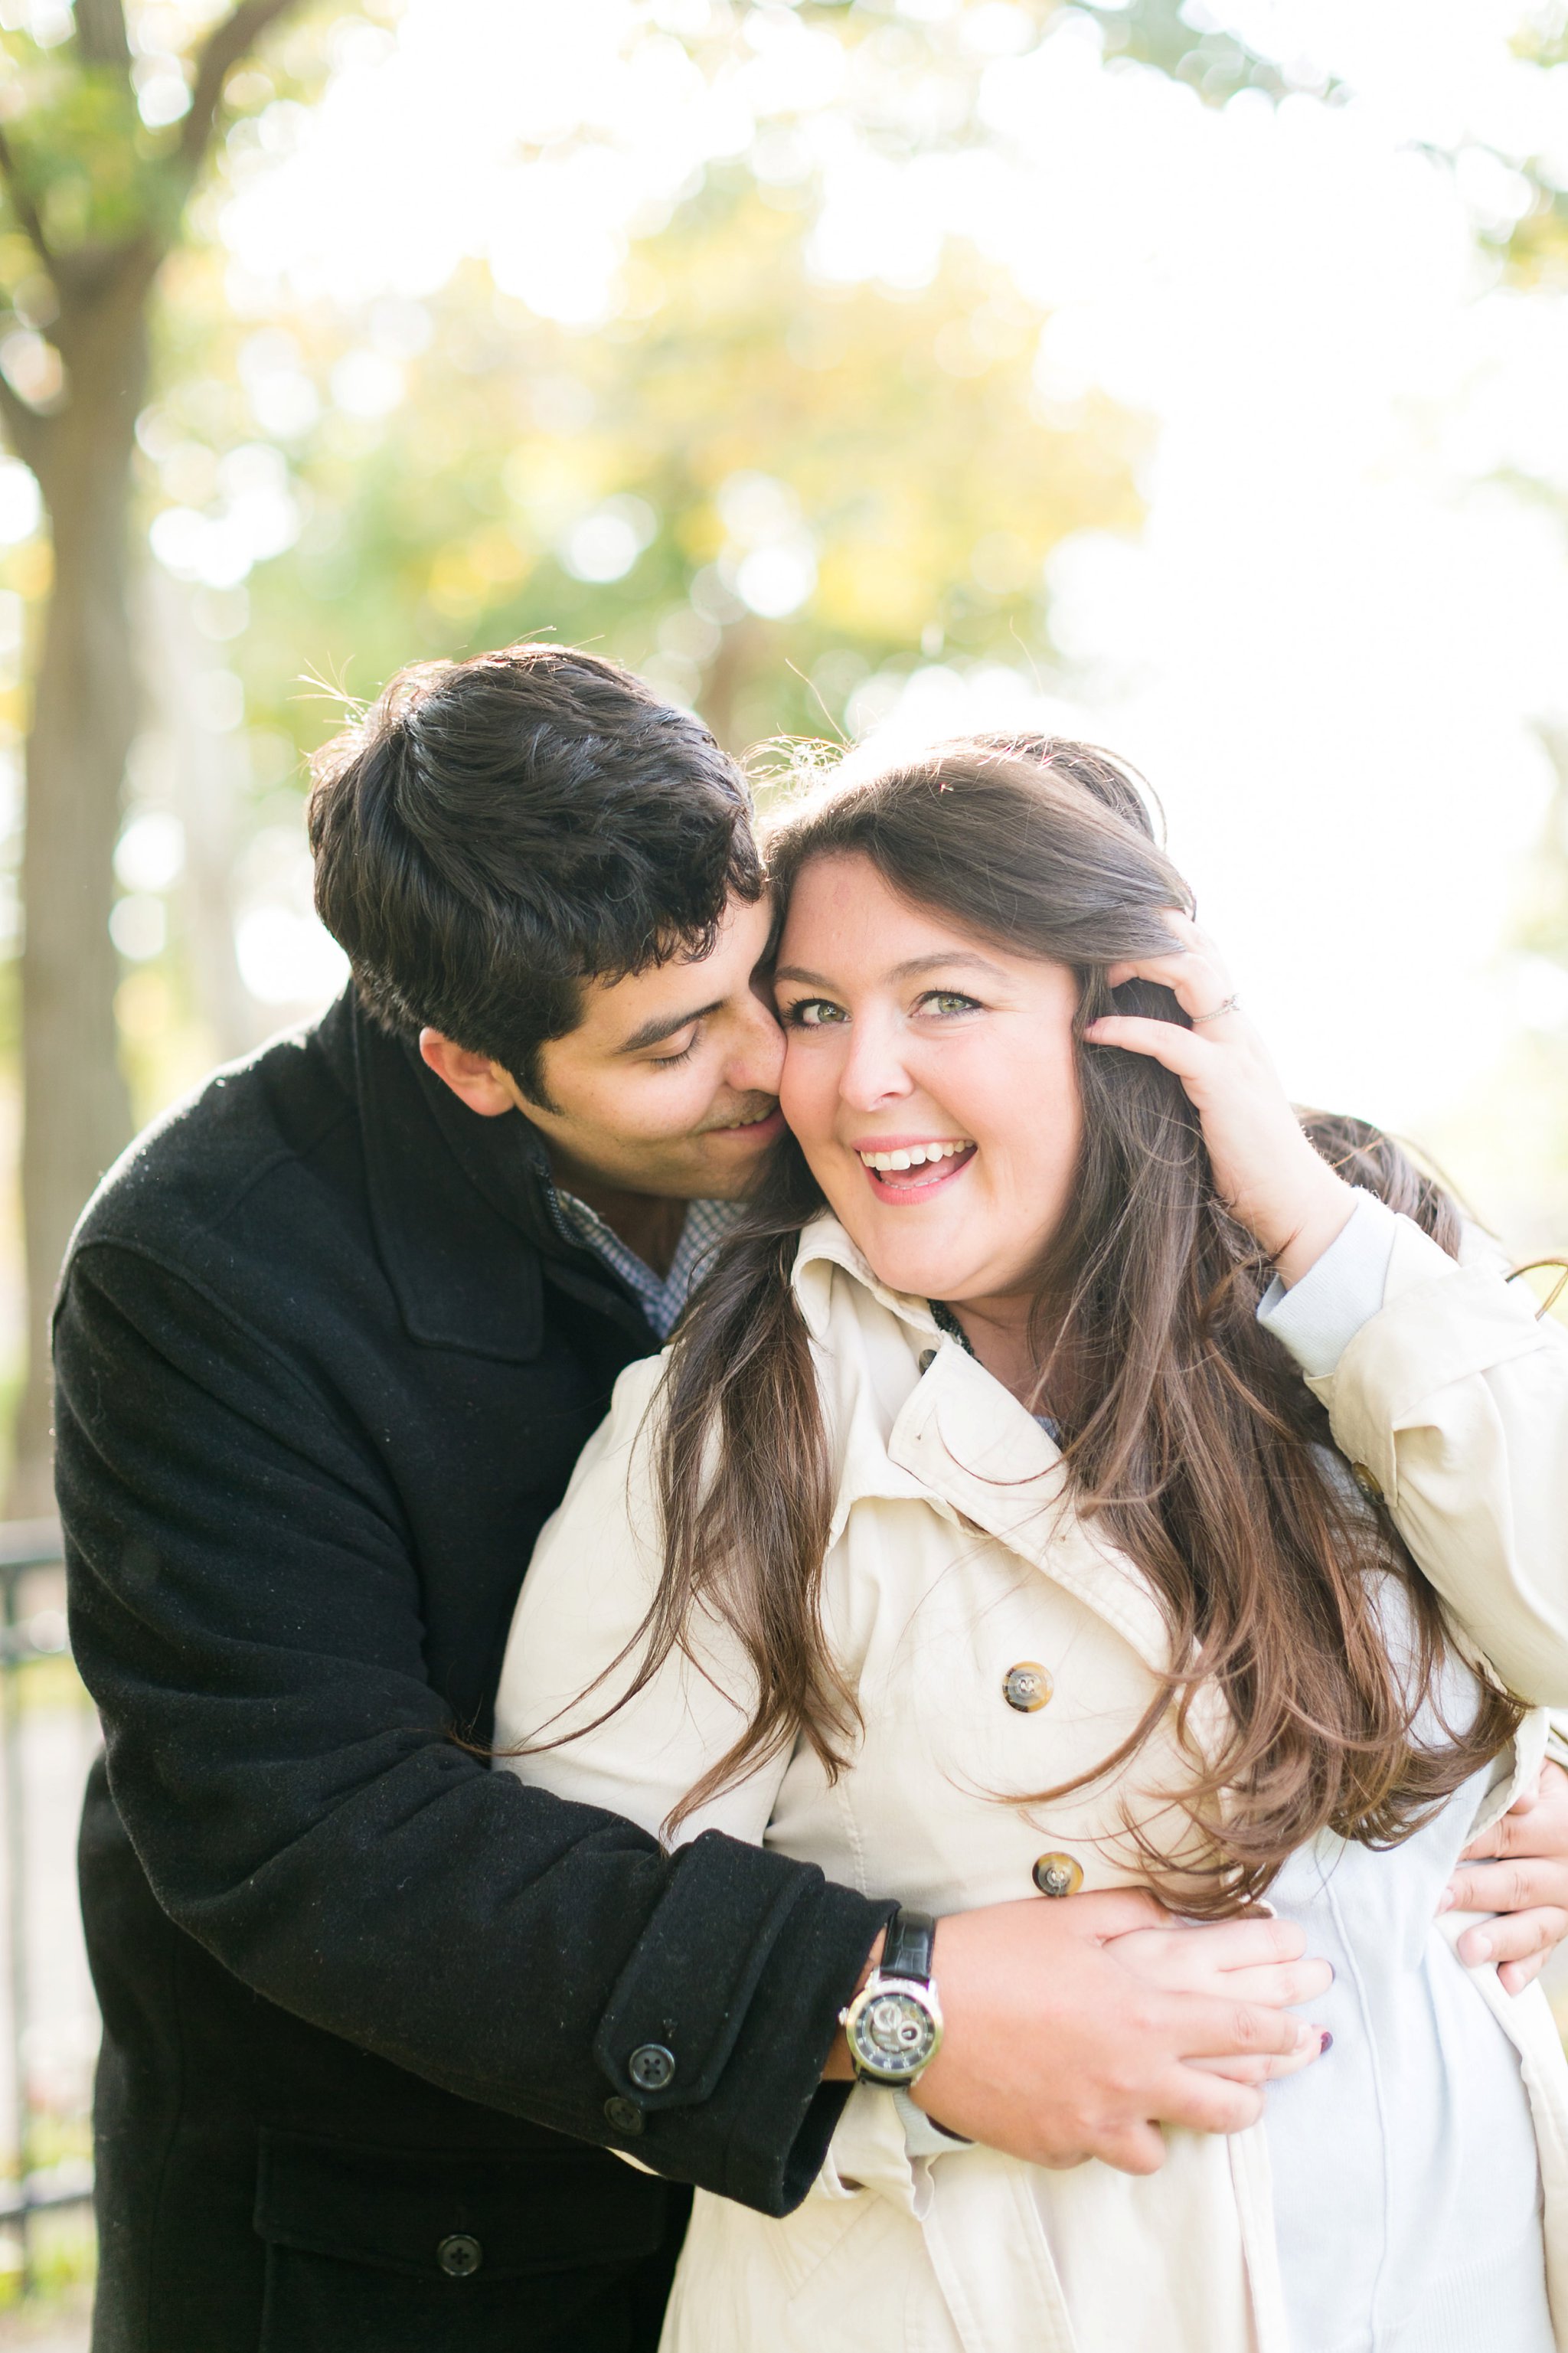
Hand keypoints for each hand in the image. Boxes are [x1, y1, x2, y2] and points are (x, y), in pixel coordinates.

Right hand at [905, 1892, 1328, 2175]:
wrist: (917, 2009)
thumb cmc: (993, 1953)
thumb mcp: (1069, 1917)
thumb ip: (1135, 1913)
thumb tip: (1174, 1914)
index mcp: (1144, 2015)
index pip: (1241, 2032)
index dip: (1281, 2034)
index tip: (1300, 2032)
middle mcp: (1132, 2080)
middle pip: (1226, 2110)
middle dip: (1250, 2099)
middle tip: (1248, 2088)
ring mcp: (1094, 2124)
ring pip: (1164, 2149)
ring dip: (1167, 2125)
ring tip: (1154, 2102)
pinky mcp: (1056, 2149)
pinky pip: (1099, 2152)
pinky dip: (1101, 2133)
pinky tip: (1082, 2105)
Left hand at [1084, 912, 1355, 1287]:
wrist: (1292, 1201)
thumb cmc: (1245, 1158)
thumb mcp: (1214, 1098)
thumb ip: (1188, 1065)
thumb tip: (1139, 1051)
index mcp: (1237, 1028)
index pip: (1206, 956)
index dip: (1165, 933)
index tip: (1116, 933)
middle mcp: (1240, 1029)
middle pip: (1201, 949)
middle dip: (1151, 932)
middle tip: (1102, 942)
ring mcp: (1236, 1052)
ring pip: (1194, 976)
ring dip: (1143, 962)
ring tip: (1100, 974)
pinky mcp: (1224, 1085)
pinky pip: (1173, 1042)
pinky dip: (1130, 1030)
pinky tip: (1095, 1031)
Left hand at [1442, 1759, 1567, 1994]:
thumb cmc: (1540, 1790)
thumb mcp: (1540, 1772)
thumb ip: (1522, 1781)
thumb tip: (1519, 1799)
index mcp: (1558, 1824)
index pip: (1508, 1833)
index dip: (1472, 1841)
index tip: (1435, 1850)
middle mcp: (1565, 1869)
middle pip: (1515, 1882)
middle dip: (1474, 1893)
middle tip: (1437, 1901)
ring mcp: (1564, 1905)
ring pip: (1534, 1925)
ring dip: (1500, 1940)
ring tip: (1467, 1950)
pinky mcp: (1561, 1929)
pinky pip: (1545, 1954)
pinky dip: (1524, 1971)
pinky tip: (1503, 1984)